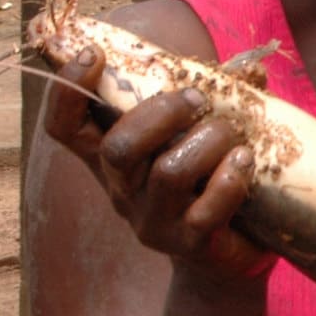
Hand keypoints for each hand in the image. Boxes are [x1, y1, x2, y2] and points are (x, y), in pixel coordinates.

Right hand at [42, 49, 273, 281]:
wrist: (223, 260)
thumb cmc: (208, 185)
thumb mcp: (198, 141)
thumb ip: (214, 102)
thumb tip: (250, 67)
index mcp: (112, 161)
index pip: (65, 128)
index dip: (67, 90)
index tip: (94, 55)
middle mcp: (123, 190)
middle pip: (119, 146)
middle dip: (161, 112)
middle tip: (197, 99)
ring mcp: (153, 220)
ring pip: (168, 172)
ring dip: (206, 141)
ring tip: (231, 133)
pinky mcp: (189, 243)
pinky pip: (206, 208)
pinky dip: (230, 177)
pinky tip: (245, 161)